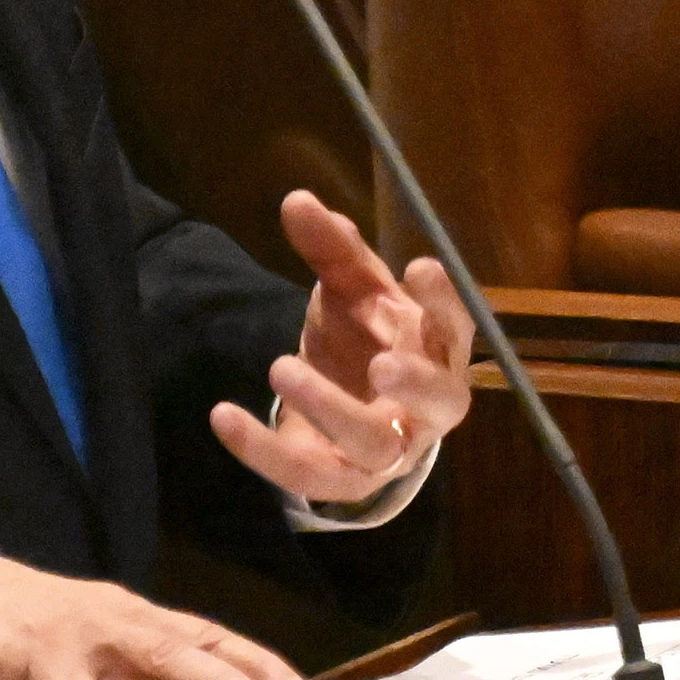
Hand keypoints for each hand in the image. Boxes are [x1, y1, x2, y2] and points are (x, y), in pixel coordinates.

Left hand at [210, 189, 474, 506]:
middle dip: (416, 383)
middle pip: (441, 402)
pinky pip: (307, 475)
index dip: (442, 301)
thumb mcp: (352, 288)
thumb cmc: (366, 338)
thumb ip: (332, 248)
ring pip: (374, 445)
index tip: (418, 267)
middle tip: (382, 364)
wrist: (345, 407)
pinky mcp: (340, 479)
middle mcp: (427, 407)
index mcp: (438, 349)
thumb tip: (296, 200)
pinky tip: (223, 415)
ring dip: (331, 410)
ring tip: (282, 367)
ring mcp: (388, 450)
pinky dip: (263, 450)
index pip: (456, 327)